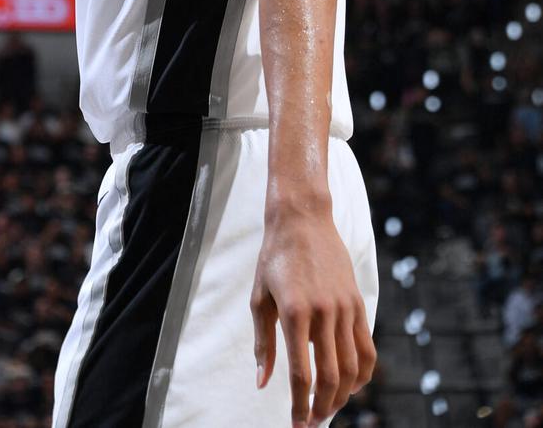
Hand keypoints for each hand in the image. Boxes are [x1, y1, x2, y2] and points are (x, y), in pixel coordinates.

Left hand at [251, 209, 375, 426]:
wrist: (303, 219)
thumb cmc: (275, 258)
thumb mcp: (259, 298)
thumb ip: (262, 342)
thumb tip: (263, 382)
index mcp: (295, 312)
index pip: (302, 374)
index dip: (300, 406)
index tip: (297, 424)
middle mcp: (324, 312)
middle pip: (331, 377)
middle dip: (322, 407)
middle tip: (313, 422)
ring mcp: (345, 308)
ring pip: (352, 367)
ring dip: (343, 396)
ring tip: (329, 408)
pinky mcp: (358, 303)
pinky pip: (367, 348)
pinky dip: (363, 373)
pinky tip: (351, 385)